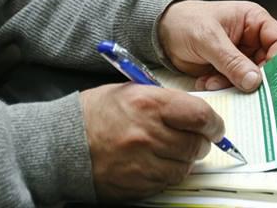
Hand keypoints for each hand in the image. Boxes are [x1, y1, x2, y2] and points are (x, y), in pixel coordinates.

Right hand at [81, 83, 217, 200]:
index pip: (200, 116)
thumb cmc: (95, 113)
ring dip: (185, 160)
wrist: (62, 143)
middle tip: (196, 140)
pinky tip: (157, 163)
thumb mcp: (129, 92)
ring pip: (184, 168)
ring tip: (173, 151)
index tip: (214, 126)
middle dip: (201, 143)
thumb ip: (164, 101)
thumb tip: (194, 114)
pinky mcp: (136, 185)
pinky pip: (166, 183)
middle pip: (196, 145)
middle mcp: (148, 134)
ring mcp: (142, 163)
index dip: (213, 123)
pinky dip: (168, 174)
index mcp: (148, 104)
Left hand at [157, 0, 276, 91]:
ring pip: (252, 79)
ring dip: (234, 85)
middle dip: (254, 80)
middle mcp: (253, 39)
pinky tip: (205, 82)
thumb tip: (255, 81)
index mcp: (255, 21)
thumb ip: (231, 60)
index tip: (269, 81)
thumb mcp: (209, 39)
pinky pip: (236, 85)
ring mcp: (242, 57)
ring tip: (212, 82)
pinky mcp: (229, 71)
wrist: (160, 32)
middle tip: (242, 91)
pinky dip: (223, 87)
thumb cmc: (186, 22)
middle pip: (269, 65)